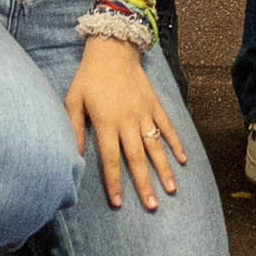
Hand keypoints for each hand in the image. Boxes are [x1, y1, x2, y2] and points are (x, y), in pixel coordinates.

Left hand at [68, 30, 192, 209]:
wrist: (112, 49)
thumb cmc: (88, 77)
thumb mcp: (73, 100)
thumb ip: (73, 129)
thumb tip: (72, 157)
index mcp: (106, 122)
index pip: (110, 159)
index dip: (114, 182)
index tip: (118, 203)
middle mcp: (127, 121)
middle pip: (137, 158)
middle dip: (144, 184)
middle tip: (152, 206)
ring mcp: (144, 113)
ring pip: (155, 146)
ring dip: (164, 169)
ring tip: (171, 189)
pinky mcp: (155, 104)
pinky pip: (167, 126)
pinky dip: (176, 143)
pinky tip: (183, 160)